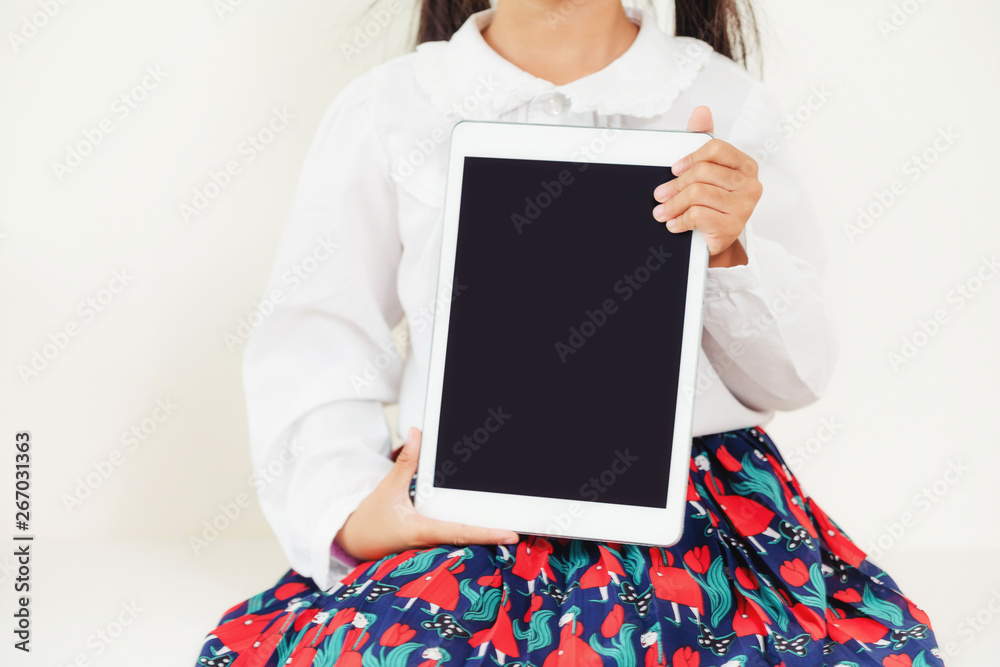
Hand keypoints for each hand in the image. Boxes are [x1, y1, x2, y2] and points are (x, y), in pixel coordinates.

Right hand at [334, 427, 520, 560]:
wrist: (351, 540)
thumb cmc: (368, 520)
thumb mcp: (388, 489)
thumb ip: (406, 462)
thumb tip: (419, 435)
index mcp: (422, 530)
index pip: (461, 532)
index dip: (487, 534)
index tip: (511, 534)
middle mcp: (430, 540)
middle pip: (468, 538)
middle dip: (492, 534)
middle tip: (520, 529)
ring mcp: (429, 543)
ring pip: (461, 538)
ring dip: (482, 532)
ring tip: (507, 526)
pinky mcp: (426, 541)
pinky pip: (451, 536)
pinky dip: (468, 530)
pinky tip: (481, 523)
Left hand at [651, 106, 761, 267]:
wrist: (716, 241)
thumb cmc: (711, 204)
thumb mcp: (706, 172)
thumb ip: (702, 141)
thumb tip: (702, 111)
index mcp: (745, 165)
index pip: (716, 149)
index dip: (690, 157)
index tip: (673, 169)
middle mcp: (750, 184)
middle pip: (703, 173)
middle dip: (674, 185)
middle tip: (659, 195)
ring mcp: (744, 206)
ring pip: (698, 194)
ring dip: (673, 205)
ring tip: (661, 212)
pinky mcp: (733, 226)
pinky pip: (698, 215)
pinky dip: (680, 220)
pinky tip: (674, 224)